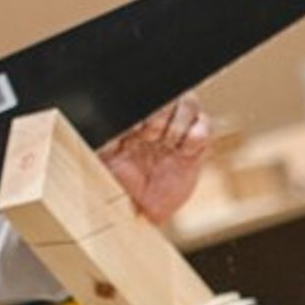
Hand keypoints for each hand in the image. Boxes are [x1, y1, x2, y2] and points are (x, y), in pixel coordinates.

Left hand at [100, 93, 213, 225]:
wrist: (140, 209)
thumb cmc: (119, 185)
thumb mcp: (103, 158)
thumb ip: (106, 138)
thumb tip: (98, 117)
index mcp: (134, 119)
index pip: (146, 97)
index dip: (145, 109)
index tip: (134, 128)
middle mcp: (157, 119)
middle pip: (170, 95)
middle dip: (160, 114)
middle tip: (149, 136)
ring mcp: (178, 131)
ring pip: (189, 102)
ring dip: (178, 124)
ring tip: (168, 144)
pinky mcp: (197, 146)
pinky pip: (205, 125)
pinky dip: (196, 135)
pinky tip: (183, 152)